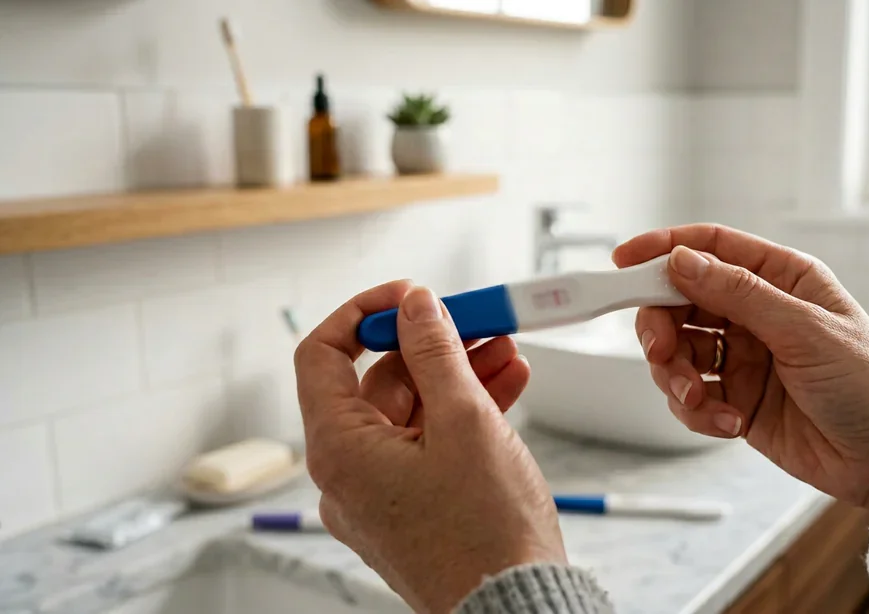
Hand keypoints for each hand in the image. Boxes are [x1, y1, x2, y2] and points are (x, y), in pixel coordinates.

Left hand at [294, 281, 565, 612]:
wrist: (515, 609)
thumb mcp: (466, 422)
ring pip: (411, 413)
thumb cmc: (487, 535)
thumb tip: (415, 306)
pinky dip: (461, 414)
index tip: (408, 296)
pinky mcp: (412, 508)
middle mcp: (348, 475)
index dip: (363, 315)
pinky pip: (426, 445)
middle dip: (432, 346)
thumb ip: (436, 353)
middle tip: (479, 320)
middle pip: (378, 384)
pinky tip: (505, 387)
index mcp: (340, 452)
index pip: (322, 357)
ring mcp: (380, 495)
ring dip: (456, 376)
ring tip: (507, 351)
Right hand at [613, 225, 868, 527]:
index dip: (663, 250)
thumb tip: (681, 260)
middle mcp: (758, 314)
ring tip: (700, 399)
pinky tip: (727, 424)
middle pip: (681, 303)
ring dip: (676, 377)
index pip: (710, 249)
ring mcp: (745, 358)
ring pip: (678, 353)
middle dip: (661, 328)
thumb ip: (738, 294)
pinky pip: (692, 397)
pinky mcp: (737, 400)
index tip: (623, 262)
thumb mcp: (804, 331)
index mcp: (781, 280)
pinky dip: (697, 411)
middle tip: (660, 352)